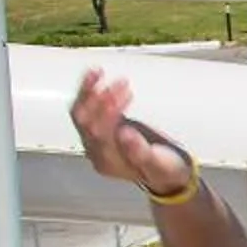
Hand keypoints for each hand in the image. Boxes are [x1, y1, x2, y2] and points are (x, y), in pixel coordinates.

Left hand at [69, 70, 192, 196]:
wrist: (165, 174)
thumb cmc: (164, 169)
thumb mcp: (160, 165)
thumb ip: (142, 152)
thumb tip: (125, 133)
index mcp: (108, 161)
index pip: (99, 134)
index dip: (108, 112)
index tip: (124, 94)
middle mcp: (95, 150)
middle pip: (84, 121)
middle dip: (99, 99)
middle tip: (119, 84)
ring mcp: (93, 139)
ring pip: (80, 112)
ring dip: (88, 91)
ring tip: (99, 72)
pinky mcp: (97, 127)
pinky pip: (85, 107)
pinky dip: (88, 91)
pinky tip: (95, 76)